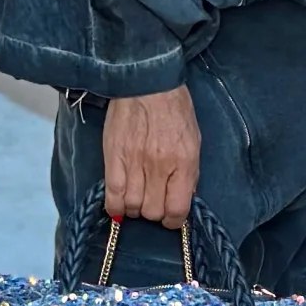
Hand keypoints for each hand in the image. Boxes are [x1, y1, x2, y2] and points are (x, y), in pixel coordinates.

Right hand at [103, 85, 200, 227]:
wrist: (147, 85)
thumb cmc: (174, 110)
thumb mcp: (194, 141)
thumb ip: (189, 173)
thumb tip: (183, 198)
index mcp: (183, 162)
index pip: (177, 209)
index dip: (174, 220)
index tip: (171, 217)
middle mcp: (158, 167)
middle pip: (152, 211)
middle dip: (154, 212)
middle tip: (154, 202)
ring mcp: (134, 163)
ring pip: (132, 207)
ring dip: (135, 209)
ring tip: (137, 199)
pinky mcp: (113, 157)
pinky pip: (112, 195)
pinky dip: (115, 207)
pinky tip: (119, 206)